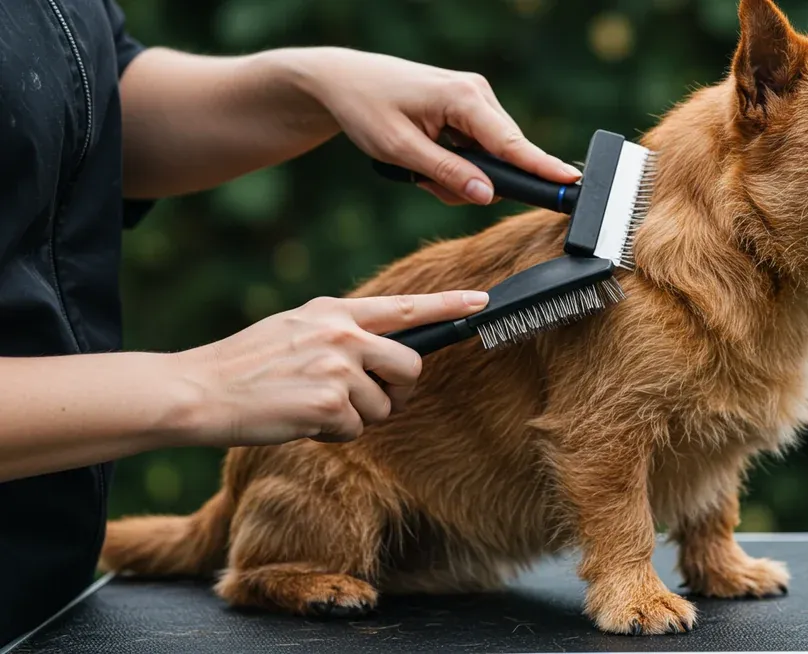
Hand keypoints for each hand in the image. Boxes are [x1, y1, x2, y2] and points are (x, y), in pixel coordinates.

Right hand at [173, 290, 487, 446]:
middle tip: (367, 398)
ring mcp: (338, 368)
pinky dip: (333, 433)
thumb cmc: (246, 364)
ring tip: (313, 406)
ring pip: (384, 406)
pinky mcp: (330, 404)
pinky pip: (356, 429)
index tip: (482, 301)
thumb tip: (383, 349)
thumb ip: (339, 332)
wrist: (200, 390)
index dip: (448, 304)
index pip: (405, 306)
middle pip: (410, 367)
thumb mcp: (295, 328)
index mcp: (334, 311)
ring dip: (357, 417)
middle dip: (397, 390)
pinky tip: (300, 420)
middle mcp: (342, 334)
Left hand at [285, 48, 580, 205]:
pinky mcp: (468, 108)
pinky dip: (456, 164)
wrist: (344, 80)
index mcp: (463, 97)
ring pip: (489, 157)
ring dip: (459, 174)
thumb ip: (447, 173)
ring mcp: (475, 99)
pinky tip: (427, 157)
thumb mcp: (400, 149)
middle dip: (473, 180)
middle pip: (503, 155)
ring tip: (418, 167)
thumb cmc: (366, 108)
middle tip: (426, 180)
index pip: (511, 142)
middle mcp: (477, 93)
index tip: (571, 181)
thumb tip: (487, 196)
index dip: (542, 167)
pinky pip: (478, 149)